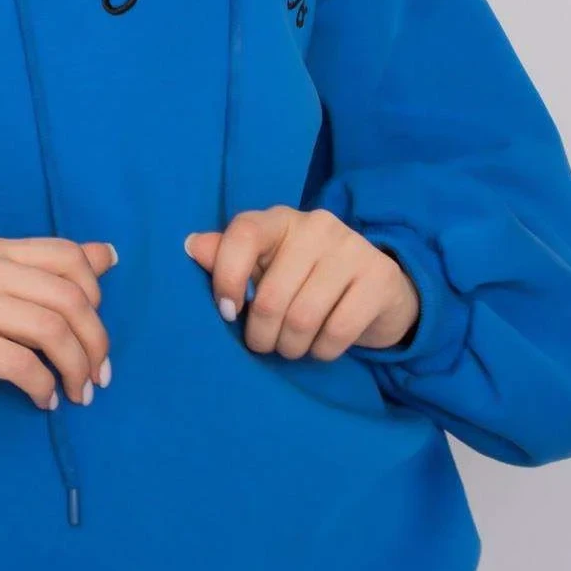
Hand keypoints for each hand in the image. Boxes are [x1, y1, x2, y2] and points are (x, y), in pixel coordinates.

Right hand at [0, 236, 118, 411]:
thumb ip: (39, 270)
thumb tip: (106, 254)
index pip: (68, 256)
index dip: (97, 295)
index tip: (95, 334)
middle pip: (68, 297)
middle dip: (96, 342)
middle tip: (98, 377)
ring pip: (50, 329)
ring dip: (76, 368)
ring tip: (79, 393)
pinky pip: (19, 363)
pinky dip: (42, 386)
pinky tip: (44, 401)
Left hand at [183, 206, 420, 361]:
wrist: (379, 289)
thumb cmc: (306, 279)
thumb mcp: (265, 266)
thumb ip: (228, 257)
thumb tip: (191, 246)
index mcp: (280, 219)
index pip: (243, 235)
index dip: (226, 279)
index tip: (227, 311)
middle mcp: (317, 226)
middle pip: (271, 297)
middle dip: (261, 334)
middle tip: (264, 342)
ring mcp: (352, 250)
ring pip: (302, 319)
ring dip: (290, 347)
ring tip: (290, 346)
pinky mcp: (379, 279)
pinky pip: (336, 332)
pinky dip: (322, 351)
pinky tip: (320, 345)